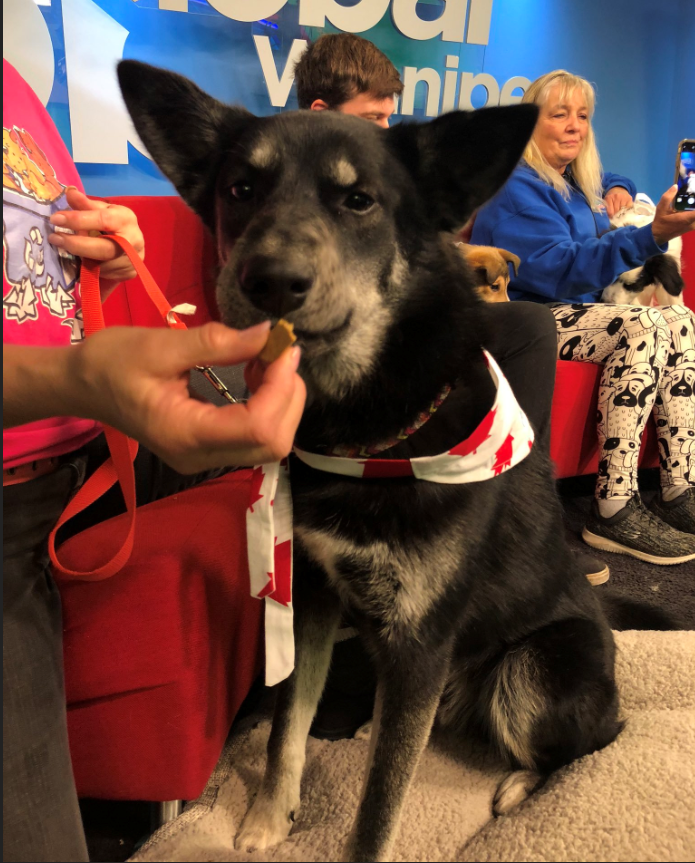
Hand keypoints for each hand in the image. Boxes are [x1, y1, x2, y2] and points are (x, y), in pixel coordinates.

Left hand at [48, 187, 144, 286]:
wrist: (132, 242)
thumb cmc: (113, 222)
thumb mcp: (101, 209)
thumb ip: (85, 204)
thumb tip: (69, 192)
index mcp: (126, 219)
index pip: (102, 220)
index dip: (78, 220)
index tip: (55, 219)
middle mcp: (134, 241)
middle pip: (103, 248)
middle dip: (76, 244)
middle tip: (54, 239)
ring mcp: (133, 261)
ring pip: (101, 264)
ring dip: (81, 259)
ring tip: (66, 250)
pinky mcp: (128, 274)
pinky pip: (104, 274)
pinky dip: (89, 269)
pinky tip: (80, 261)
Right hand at [67, 321, 305, 471]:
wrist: (81, 385)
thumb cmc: (112, 362)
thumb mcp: (161, 345)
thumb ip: (217, 343)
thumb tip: (266, 335)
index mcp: (186, 434)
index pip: (259, 426)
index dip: (281, 388)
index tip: (282, 346)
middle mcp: (201, 456)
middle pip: (274, 442)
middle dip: (288, 394)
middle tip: (277, 350)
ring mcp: (205, 457)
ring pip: (270, 441)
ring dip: (282, 398)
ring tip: (266, 356)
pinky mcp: (208, 448)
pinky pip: (255, 435)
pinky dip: (269, 403)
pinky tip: (257, 371)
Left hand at [603, 186, 632, 217]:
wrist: (618, 189)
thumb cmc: (611, 197)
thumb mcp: (606, 201)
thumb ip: (606, 209)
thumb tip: (609, 218)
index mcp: (609, 198)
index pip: (610, 211)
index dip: (610, 216)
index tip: (611, 217)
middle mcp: (617, 197)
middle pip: (616, 211)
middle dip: (615, 215)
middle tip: (615, 215)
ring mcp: (624, 197)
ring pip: (622, 210)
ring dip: (621, 213)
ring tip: (619, 212)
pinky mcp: (629, 199)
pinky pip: (628, 208)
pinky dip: (626, 210)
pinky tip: (624, 209)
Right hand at [651, 186, 694, 245]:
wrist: (659, 235)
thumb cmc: (661, 222)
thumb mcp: (661, 209)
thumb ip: (667, 198)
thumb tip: (675, 186)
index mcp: (687, 218)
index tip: (693, 195)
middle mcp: (693, 222)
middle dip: (694, 203)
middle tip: (692, 195)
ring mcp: (694, 225)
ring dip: (693, 207)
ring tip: (690, 201)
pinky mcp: (693, 226)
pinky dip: (693, 211)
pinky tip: (690, 206)